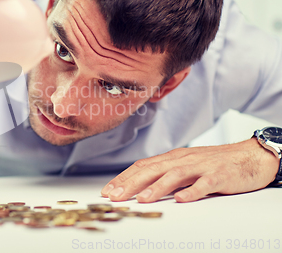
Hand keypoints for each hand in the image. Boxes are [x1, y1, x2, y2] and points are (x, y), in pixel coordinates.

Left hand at [101, 138, 279, 202]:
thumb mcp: (185, 165)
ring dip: (156, 188)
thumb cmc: (214, 163)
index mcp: (172, 157)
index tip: (108, 191)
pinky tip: (182, 200)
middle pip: (152, 170)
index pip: (142, 166)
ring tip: (142, 200)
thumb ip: (165, 174)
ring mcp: (201, 166)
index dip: (123, 178)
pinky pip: (205, 184)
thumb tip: (140, 186)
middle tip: (115, 197)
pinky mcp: (219, 175)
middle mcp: (183, 159)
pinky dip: (192, 192)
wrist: (249, 156)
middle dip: (131, 184)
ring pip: (174, 175)